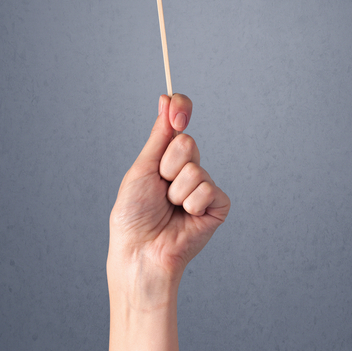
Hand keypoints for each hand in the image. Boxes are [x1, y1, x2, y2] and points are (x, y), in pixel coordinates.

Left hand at [107, 93, 230, 302]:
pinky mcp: (217, 206)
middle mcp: (186, 170)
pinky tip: (185, 217)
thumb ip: (159, 136)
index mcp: (166, 159)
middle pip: (187, 143)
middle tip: (159, 187)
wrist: (141, 251)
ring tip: (169, 208)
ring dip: (176, 190)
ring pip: (196, 169)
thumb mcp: (142, 169)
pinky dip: (191, 203)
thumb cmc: (134, 216)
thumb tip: (166, 99)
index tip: (174, 106)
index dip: (180, 109)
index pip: (180, 123)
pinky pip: (208, 189)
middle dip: (167, 165)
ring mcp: (203, 188)